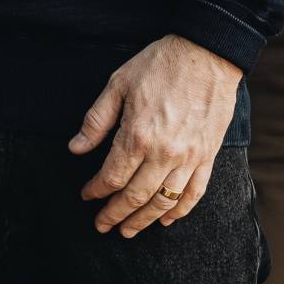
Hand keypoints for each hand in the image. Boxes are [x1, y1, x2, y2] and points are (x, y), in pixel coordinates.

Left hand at [70, 35, 241, 235]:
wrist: (208, 52)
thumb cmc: (161, 64)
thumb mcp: (118, 83)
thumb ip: (96, 120)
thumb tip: (76, 148)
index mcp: (137, 135)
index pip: (111, 177)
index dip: (96, 191)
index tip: (87, 196)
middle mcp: (163, 153)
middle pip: (135, 196)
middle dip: (115, 215)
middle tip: (102, 226)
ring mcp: (189, 157)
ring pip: (163, 202)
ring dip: (143, 220)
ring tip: (129, 230)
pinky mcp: (208, 155)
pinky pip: (194, 193)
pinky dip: (179, 211)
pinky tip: (166, 220)